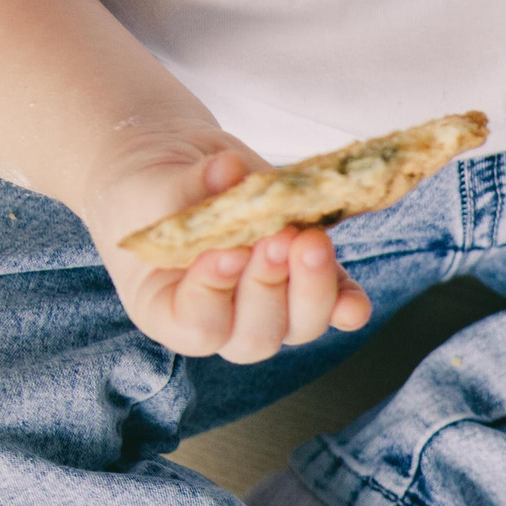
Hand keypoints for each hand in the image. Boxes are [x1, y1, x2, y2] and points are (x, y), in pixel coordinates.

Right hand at [79, 127, 372, 362]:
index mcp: (169, 312)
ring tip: (311, 239)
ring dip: (313, 288)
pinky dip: (347, 301)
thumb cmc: (152, 191)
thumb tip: (229, 170)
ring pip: (299, 326)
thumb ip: (186, 186)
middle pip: (254, 336)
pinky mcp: (307, 285)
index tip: (227, 252)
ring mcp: (271, 311)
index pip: (195, 325)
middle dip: (270, 287)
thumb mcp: (153, 186)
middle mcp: (224, 323)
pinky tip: (353, 293)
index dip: (212, 294)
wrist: (183, 173)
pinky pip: (336, 308)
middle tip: (278, 239)